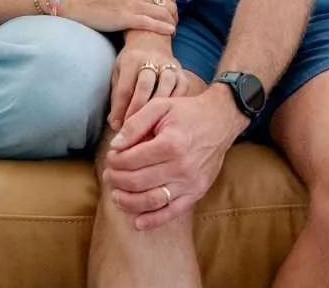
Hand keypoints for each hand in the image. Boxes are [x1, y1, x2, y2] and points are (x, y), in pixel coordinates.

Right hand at [58, 0, 176, 34]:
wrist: (80, 3)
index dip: (172, 3)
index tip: (170, 12)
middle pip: (169, 3)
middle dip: (174, 15)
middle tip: (172, 24)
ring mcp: (134, 2)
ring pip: (164, 14)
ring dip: (171, 23)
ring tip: (172, 31)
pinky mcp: (127, 17)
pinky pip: (152, 23)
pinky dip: (164, 28)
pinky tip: (169, 33)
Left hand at [102, 84, 246, 229]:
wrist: (219, 122)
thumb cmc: (187, 112)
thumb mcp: (159, 106)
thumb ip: (135, 123)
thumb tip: (116, 145)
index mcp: (170, 143)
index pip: (132, 159)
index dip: (115, 161)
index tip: (110, 157)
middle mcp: (180, 167)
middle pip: (138, 181)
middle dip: (117, 180)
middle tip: (108, 175)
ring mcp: (190, 183)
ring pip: (152, 201)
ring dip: (129, 202)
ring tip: (116, 196)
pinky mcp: (197, 193)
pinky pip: (172, 212)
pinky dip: (153, 220)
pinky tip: (137, 222)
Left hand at [107, 30, 187, 131]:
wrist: (151, 40)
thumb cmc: (131, 62)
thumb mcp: (119, 72)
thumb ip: (117, 97)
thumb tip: (115, 124)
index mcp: (132, 59)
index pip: (126, 87)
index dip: (121, 109)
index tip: (117, 127)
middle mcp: (152, 59)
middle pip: (145, 86)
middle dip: (138, 110)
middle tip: (133, 131)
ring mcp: (170, 65)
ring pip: (165, 87)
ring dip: (157, 109)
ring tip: (151, 127)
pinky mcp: (182, 72)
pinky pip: (182, 89)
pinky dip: (176, 104)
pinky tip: (170, 118)